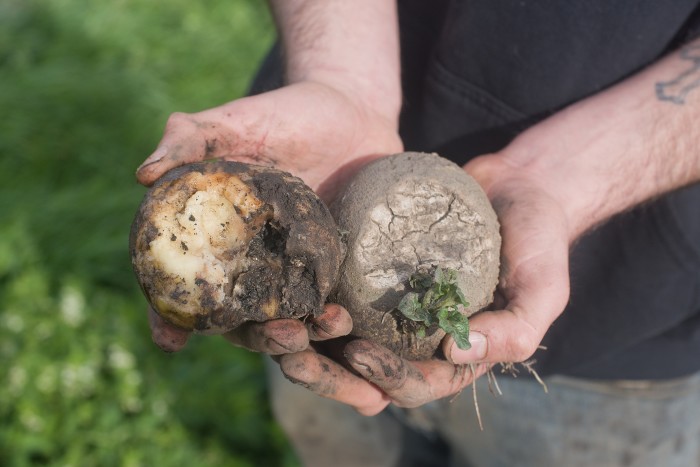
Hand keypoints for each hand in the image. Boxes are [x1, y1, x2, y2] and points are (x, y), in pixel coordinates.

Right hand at [141, 81, 401, 354]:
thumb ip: (189, 138)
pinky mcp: (336, 269)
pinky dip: (339, 321)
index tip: (171, 341)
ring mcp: (295, 270)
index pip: (186, 285)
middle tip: (284, 335)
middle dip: (260, 337)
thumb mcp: (234, 121)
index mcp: (216, 238)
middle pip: (245, 319)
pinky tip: (353, 322)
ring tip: (330, 325)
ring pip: (292, 320)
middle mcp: (252, 264)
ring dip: (307, 336)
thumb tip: (143, 174)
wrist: (351, 112)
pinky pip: (334, 302)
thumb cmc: (284, 116)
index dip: (171, 317)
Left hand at [275, 152, 571, 414]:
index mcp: (455, 355)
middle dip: (329, 372)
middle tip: (294, 353)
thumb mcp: (543, 287)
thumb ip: (517, 329)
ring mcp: (395, 305)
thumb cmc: (538, 241)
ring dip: (309, 341)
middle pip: (366, 371)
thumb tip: (455, 356)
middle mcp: (419, 336)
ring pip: (342, 338)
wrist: (519, 187)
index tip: (359, 353)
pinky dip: (314, 295)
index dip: (386, 378)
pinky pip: (340, 291)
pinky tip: (290, 283)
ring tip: (279, 325)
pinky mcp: (377, 272)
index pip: (415, 385)